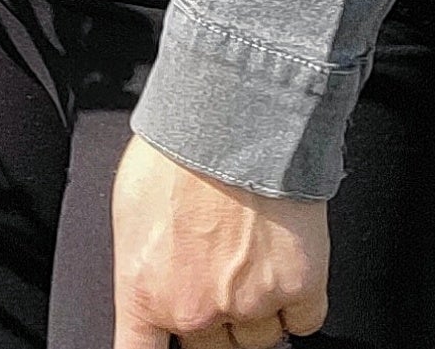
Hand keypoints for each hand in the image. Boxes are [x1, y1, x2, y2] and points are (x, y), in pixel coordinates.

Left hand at [111, 132, 327, 348]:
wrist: (237, 110)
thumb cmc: (181, 143)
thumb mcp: (131, 203)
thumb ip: (141, 259)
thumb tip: (149, 276)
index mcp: (146, 291)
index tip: (173, 341)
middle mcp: (196, 308)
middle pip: (209, 348)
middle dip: (214, 313)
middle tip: (219, 269)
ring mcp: (250, 303)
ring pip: (257, 338)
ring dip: (258, 307)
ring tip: (254, 253)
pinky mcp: (298, 287)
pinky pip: (303, 322)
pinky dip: (299, 300)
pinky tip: (287, 263)